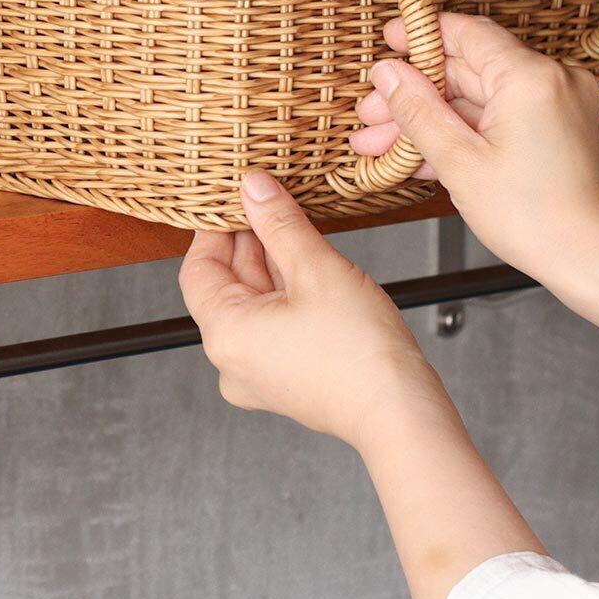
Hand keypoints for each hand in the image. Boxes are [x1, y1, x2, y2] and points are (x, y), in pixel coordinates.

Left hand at [179, 169, 446, 452]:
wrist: (399, 412)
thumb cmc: (359, 351)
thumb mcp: (315, 267)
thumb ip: (279, 222)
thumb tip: (252, 186)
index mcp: (224, 334)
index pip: (198, 267)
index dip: (217, 226)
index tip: (238, 196)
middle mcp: (231, 360)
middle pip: (226, 284)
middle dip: (250, 241)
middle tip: (274, 203)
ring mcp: (257, 374)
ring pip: (252, 303)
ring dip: (271, 264)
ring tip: (296, 228)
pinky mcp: (283, 379)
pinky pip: (271, 324)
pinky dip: (284, 293)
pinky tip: (308, 265)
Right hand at [350, 12, 598, 309]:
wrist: (593, 260)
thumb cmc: (537, 218)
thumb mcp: (460, 162)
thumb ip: (418, 110)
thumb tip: (388, 73)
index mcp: (530, 77)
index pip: (467, 33)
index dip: (422, 34)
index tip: (389, 39)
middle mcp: (550, 80)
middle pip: (467, 71)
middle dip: (414, 94)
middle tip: (372, 115)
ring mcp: (556, 104)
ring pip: (478, 99)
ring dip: (431, 119)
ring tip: (382, 144)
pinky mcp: (556, 128)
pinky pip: (499, 118)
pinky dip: (463, 133)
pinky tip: (419, 155)